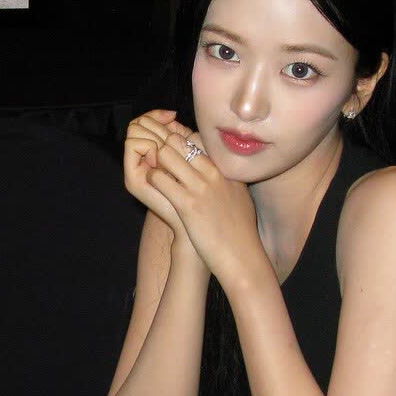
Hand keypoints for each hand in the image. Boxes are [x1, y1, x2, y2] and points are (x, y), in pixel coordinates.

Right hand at [123, 109, 193, 240]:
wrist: (195, 227)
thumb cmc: (201, 197)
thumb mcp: (194, 161)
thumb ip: (185, 140)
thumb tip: (175, 117)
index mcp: (153, 156)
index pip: (145, 122)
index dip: (157, 115)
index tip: (173, 115)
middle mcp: (140, 161)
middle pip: (137, 124)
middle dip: (153, 121)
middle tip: (170, 125)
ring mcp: (134, 170)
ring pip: (134, 131)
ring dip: (152, 132)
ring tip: (167, 144)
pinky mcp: (133, 179)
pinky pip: (133, 146)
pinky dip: (148, 143)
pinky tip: (161, 153)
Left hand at [144, 130, 269, 288]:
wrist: (242, 256)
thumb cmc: (241, 232)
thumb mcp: (240, 196)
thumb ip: (230, 180)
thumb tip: (224, 172)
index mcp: (227, 169)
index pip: (198, 139)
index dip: (181, 143)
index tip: (175, 156)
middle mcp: (214, 172)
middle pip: (180, 141)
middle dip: (164, 148)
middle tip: (159, 163)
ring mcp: (201, 186)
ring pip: (166, 154)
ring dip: (156, 162)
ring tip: (156, 174)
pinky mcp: (187, 204)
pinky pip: (159, 178)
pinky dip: (152, 179)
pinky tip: (154, 188)